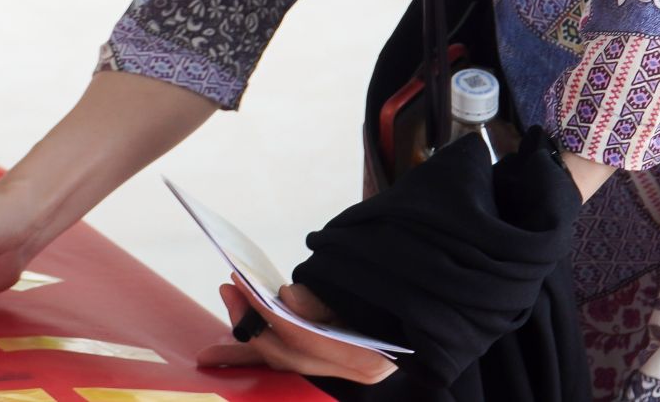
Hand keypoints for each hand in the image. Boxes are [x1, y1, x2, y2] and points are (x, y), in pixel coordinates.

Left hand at [197, 278, 395, 383]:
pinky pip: (291, 359)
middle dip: (252, 322)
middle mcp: (353, 375)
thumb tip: (287, 298)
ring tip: (227, 305)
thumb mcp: (371, 288)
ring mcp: (341, 374)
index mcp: (367, 360)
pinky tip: (236, 342)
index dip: (269, 312)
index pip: (303, 339)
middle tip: (229, 286)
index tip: (244, 283)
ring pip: (285, 360)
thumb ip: (326, 300)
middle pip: (288, 355)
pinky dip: (263, 348)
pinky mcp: (331, 364)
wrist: (432, 307)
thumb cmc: (404, 291)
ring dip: (250, 337)